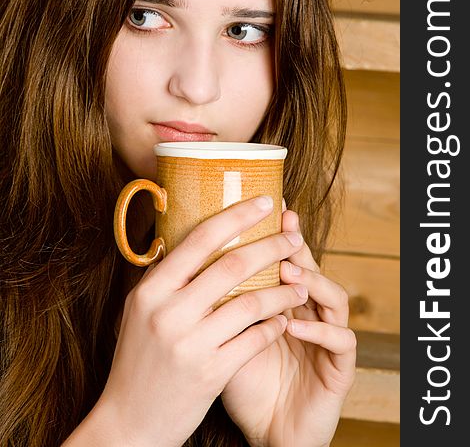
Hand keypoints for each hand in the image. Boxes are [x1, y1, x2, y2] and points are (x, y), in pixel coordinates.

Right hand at [66, 196, 306, 446]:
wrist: (130, 421)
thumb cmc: (139, 359)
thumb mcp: (141, 311)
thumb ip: (166, 277)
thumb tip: (197, 240)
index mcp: (151, 290)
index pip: (200, 239)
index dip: (237, 216)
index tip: (265, 202)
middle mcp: (168, 312)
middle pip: (232, 265)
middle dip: (271, 245)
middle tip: (293, 236)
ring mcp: (190, 344)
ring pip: (250, 302)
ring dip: (282, 289)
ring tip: (300, 282)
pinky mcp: (211, 372)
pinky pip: (254, 338)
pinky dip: (274, 324)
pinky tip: (284, 318)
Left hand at [221, 207, 356, 446]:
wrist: (264, 432)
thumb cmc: (241, 382)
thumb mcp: (223, 337)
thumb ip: (215, 304)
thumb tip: (180, 264)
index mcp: (282, 303)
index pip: (282, 262)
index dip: (275, 236)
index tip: (263, 210)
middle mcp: (309, 313)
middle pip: (310, 270)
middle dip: (297, 246)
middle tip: (285, 225)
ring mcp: (327, 339)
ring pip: (334, 297)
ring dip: (312, 281)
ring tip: (287, 272)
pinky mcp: (339, 368)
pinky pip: (341, 340)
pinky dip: (320, 328)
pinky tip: (293, 323)